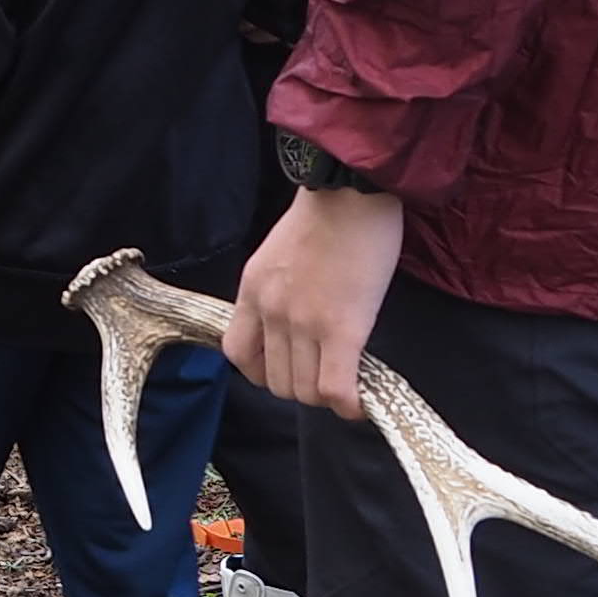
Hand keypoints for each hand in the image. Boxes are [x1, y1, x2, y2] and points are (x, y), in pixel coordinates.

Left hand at [225, 186, 405, 419]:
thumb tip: (294, 319)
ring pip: (304, 391)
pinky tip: (359, 404)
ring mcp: (304, 323)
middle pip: (275, 381)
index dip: (263, 372)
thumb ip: (276, 290)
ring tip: (346, 384)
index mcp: (253, 292)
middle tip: (327, 375)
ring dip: (326, 396)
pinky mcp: (342, 328)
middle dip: (302, 387)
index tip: (291, 365)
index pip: (238, 355)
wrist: (350, 192)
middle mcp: (271, 312)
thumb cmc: (326, 215)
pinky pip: (335, 387)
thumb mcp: (278, 255)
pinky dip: (347, 404)